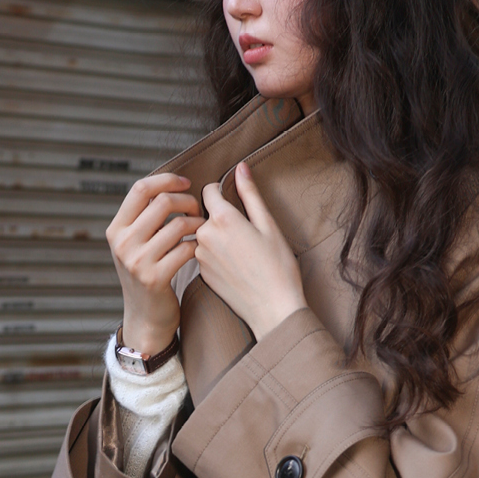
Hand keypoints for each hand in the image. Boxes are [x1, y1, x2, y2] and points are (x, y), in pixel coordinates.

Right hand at [107, 171, 201, 355]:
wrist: (145, 318)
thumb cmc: (146, 276)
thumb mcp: (134, 245)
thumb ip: (143, 218)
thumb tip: (169, 185)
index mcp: (116, 229)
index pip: (141, 189)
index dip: (167, 180)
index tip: (186, 183)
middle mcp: (123, 243)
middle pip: (162, 202)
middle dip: (187, 201)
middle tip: (197, 210)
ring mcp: (137, 262)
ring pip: (178, 225)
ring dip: (197, 224)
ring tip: (202, 230)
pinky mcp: (155, 278)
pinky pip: (186, 249)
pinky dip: (198, 246)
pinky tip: (199, 249)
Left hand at [193, 164, 306, 339]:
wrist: (273, 309)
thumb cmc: (277, 267)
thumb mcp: (268, 225)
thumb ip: (250, 193)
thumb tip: (240, 167)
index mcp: (222, 219)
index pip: (208, 191)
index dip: (221, 191)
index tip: (233, 199)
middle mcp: (205, 236)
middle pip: (205, 214)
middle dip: (221, 217)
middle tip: (244, 232)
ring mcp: (201, 257)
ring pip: (204, 235)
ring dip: (217, 237)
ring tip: (241, 252)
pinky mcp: (202, 275)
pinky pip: (205, 255)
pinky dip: (216, 256)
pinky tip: (235, 266)